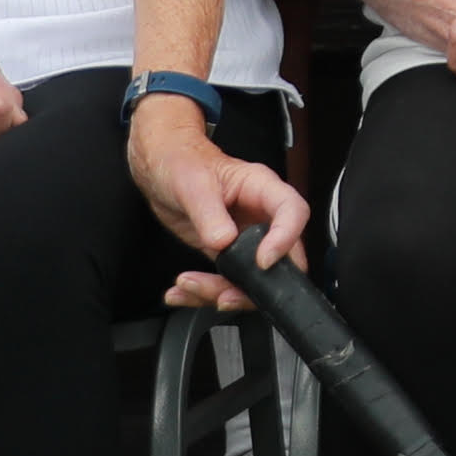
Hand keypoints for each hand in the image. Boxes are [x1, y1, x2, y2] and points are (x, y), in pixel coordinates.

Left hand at [138, 101, 311, 301]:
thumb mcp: (192, 184)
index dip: (285, 239)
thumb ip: (209, 214)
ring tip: (190, 287)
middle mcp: (259, 217)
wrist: (162, 170)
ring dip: (223, 292)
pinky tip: (182, 291)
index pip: (292, 212)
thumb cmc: (182, 162)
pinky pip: (225, 282)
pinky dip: (203, 293)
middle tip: (225, 294)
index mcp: (262, 189)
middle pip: (280, 257)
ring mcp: (244, 239)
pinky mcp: (226, 254)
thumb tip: (224, 242)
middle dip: (255, 283)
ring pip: (252, 278)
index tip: (263, 261)